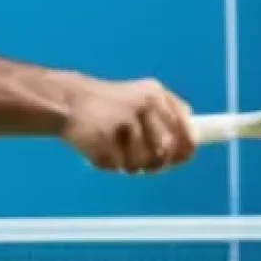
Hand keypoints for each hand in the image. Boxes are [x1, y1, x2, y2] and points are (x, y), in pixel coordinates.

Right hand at [62, 77, 195, 173]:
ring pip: (139, 165)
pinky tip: (97, 149)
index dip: (185, 151)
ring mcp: (122, 125)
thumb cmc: (107, 102)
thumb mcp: (141, 93)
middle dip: (155, 164)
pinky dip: (108, 164)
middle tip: (144, 165)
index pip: (185, 133)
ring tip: (115, 151)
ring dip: (128, 165)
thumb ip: (169, 110)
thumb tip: (195, 136)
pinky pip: (116, 166)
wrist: (66, 101)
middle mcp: (142, 108)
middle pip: (163, 154)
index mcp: (155, 95)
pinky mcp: (103, 141)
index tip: (179, 159)